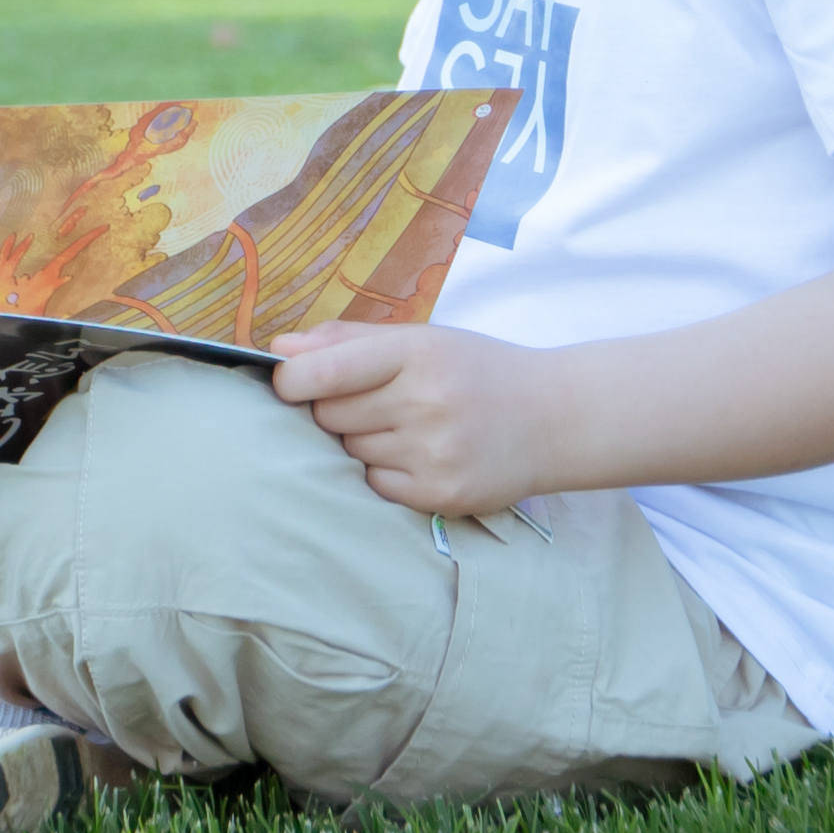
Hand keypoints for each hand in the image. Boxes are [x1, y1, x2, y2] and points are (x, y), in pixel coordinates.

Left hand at [264, 320, 576, 520]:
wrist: (553, 418)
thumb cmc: (477, 371)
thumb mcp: (422, 339)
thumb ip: (347, 341)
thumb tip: (280, 349)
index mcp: (417, 353)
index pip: (325, 372)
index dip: (291, 380)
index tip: (287, 384)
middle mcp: (425, 402)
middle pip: (329, 415)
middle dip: (336, 409)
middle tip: (377, 401)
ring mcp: (434, 452)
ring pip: (350, 452)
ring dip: (363, 441)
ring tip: (408, 427)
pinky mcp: (440, 493)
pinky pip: (374, 485)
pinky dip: (385, 473)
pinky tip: (419, 455)